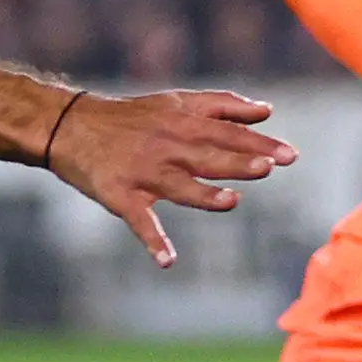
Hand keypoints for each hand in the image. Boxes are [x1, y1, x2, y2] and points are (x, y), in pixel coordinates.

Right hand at [43, 89, 295, 267]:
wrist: (71, 125)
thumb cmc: (131, 117)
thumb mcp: (175, 100)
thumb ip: (221, 105)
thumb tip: (267, 110)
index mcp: (182, 122)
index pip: (227, 132)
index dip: (258, 142)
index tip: (290, 155)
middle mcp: (166, 146)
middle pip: (208, 155)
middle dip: (240, 161)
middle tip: (271, 167)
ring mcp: (143, 172)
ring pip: (179, 185)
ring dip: (204, 195)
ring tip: (231, 201)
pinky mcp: (120, 196)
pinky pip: (139, 221)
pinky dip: (152, 241)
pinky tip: (167, 260)